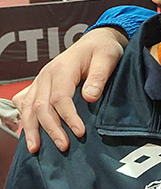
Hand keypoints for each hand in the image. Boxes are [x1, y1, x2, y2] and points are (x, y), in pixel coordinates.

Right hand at [12, 29, 126, 152]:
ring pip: (29, 107)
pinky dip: (24, 118)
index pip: (60, 98)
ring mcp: (40, 80)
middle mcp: (46, 75)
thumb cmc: (102, 49)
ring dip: (31, 128)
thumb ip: (98, 77)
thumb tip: (90, 97)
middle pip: (41, 106)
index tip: (80, 132)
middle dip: (50, 129)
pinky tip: (28, 133)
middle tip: (63, 146)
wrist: (96, 40)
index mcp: (62, 68)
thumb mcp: (107, 58)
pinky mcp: (39, 85)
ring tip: (35, 148)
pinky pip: (25, 102)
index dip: (68, 117)